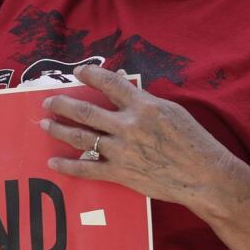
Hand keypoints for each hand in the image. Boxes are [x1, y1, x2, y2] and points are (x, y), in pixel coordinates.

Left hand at [38, 64, 236, 208]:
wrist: (205, 177)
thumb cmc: (194, 141)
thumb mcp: (172, 111)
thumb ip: (144, 100)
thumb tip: (122, 86)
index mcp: (143, 106)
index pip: (109, 83)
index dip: (90, 75)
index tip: (77, 72)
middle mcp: (128, 126)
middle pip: (85, 112)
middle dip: (62, 105)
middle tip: (48, 101)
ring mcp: (122, 150)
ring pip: (80, 137)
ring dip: (59, 129)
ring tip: (44, 124)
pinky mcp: (120, 173)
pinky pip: (86, 169)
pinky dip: (67, 165)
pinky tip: (52, 160)